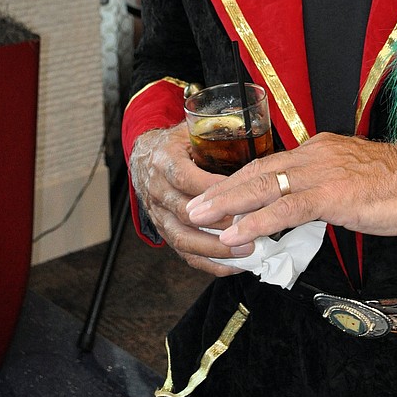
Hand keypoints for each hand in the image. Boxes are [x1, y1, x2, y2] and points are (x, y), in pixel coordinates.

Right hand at [129, 122, 254, 275]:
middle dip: (219, 225)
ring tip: (246, 251)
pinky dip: (209, 262)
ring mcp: (158, 214)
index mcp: (165, 161)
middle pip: (185, 214)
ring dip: (216, 248)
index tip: (244, 194)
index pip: (186, 179)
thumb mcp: (190, 131)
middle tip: (250, 228)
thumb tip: (251, 136)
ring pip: (183, 238)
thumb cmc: (175, 143)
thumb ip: (215, 136)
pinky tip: (232, 265)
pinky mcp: (164, 231)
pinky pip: (184, 253)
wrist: (145, 156)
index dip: (214, 190)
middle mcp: (157, 190)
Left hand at [185, 131, 396, 252]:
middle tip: (191, 206)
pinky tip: (236, 234)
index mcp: (318, 149)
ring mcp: (323, 173)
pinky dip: (256, 221)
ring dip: (227, 205)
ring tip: (200, 219)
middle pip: (257, 171)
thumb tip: (301, 212)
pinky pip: (286, 207)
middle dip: (221, 190)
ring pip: (264, 186)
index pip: (268, 164)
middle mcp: (315, 154)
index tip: (214, 197)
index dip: (238, 181)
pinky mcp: (333, 194)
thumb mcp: (353, 182)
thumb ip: (324, 190)